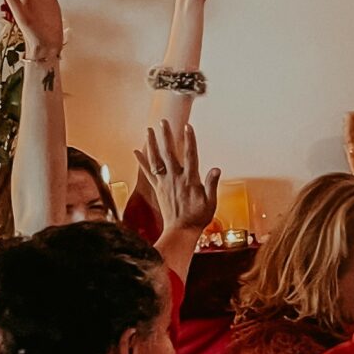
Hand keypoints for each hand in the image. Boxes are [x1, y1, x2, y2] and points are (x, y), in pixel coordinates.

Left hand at [135, 119, 219, 236]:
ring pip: (156, 160)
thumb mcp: (211, 202)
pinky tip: (137, 150)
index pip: (191, 155)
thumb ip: (212, 184)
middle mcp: (175, 178)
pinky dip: (142, 161)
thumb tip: (216, 169)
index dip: (190, 140)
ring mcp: (164, 183)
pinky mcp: (157, 189)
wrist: (181, 231)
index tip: (188, 126)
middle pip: (170, 153)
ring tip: (149, 130)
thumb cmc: (198, 217)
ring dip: (152, 144)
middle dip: (166, 136)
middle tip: (163, 122)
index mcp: (190, 180)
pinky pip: (148, 173)